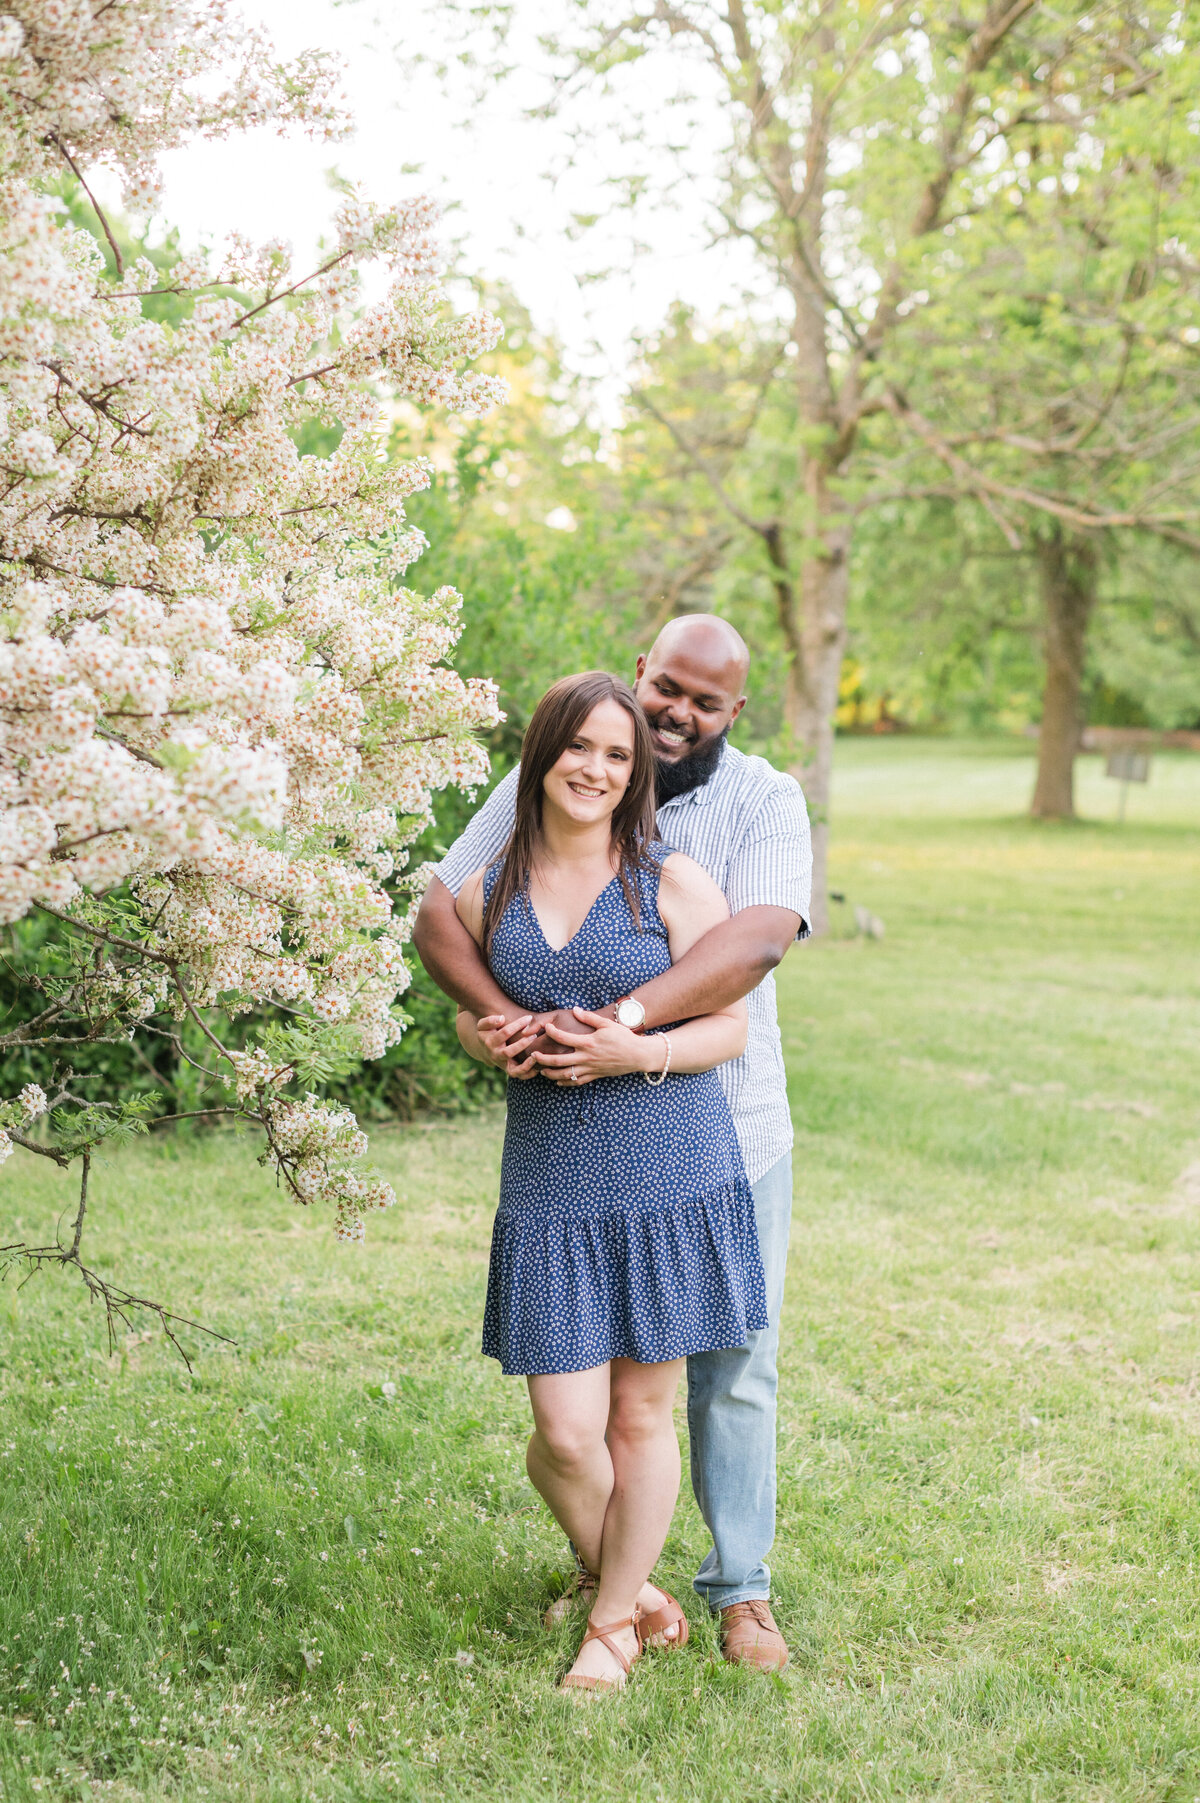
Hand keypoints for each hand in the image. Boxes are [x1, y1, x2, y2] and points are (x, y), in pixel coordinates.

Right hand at [476, 1013, 543, 1076]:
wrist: (486, 1049)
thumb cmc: (489, 1032)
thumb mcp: (484, 1024)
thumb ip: (490, 1020)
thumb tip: (502, 1019)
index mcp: (490, 1042)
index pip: (505, 1033)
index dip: (518, 1024)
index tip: (529, 1018)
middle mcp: (496, 1055)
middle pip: (508, 1052)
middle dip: (522, 1044)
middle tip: (534, 1035)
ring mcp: (503, 1065)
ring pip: (514, 1070)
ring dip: (526, 1065)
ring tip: (535, 1056)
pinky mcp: (510, 1071)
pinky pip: (520, 1075)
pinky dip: (529, 1073)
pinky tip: (539, 1066)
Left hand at [535, 1009, 655, 1086]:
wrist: (637, 1055)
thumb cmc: (623, 1037)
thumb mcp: (606, 1024)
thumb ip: (589, 1017)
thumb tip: (575, 1009)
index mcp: (588, 1042)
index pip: (563, 1038)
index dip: (552, 1032)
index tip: (546, 1028)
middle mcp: (586, 1057)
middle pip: (559, 1061)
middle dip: (543, 1059)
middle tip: (533, 1056)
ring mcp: (590, 1068)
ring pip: (565, 1075)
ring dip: (551, 1073)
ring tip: (541, 1071)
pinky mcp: (595, 1076)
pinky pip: (577, 1082)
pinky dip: (565, 1082)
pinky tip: (557, 1081)